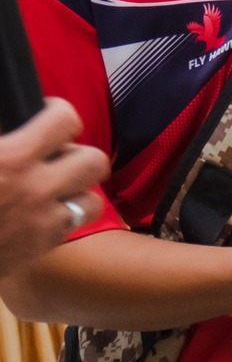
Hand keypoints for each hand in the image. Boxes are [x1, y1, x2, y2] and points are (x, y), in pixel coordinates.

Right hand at [0, 99, 109, 280]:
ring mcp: (43, 222)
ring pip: (92, 200)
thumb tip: (11, 130)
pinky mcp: (40, 248)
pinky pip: (72, 228)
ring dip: (77, 192)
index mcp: (11, 159)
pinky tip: (42, 215)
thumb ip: (4, 141)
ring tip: (55, 188)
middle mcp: (36, 188)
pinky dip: (62, 220)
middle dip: (78, 155)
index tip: (47, 114)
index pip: (64, 120)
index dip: (58, 112)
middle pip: (93, 160)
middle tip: (56, 157)